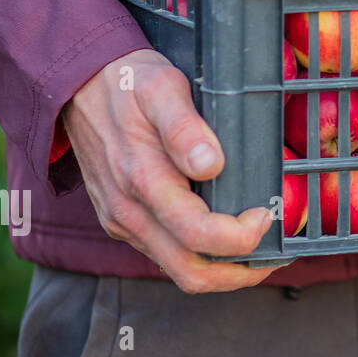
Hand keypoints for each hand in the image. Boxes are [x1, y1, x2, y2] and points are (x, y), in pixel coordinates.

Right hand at [62, 48, 283, 291]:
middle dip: (240, 272)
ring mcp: (123, 221)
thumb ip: (183, 127)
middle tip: (278, 252)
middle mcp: (128, 212)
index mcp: (142, 180)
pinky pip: (166, 256)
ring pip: (179, 270)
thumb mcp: (161, 87)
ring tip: (263, 251)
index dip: (240, 237)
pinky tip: (229, 238)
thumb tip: (211, 164)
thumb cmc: (128, 84)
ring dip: (224, 271)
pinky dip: (203, 258)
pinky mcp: (122, 222)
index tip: (268, 214)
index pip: (197, 235)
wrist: (78, 85)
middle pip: (190, 272)